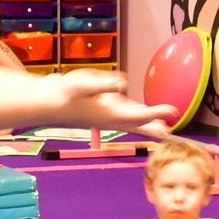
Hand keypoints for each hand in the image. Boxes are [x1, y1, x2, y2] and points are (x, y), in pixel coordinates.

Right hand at [49, 71, 177, 134]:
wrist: (44, 102)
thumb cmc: (62, 94)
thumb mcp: (83, 85)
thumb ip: (103, 85)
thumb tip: (122, 84)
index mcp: (110, 115)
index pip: (139, 116)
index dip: (157, 113)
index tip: (174, 110)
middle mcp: (109, 118)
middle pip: (137, 124)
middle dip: (154, 129)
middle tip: (170, 134)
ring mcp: (104, 114)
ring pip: (130, 119)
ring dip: (145, 122)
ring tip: (161, 128)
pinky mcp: (98, 109)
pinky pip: (119, 111)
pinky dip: (131, 112)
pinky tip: (137, 110)